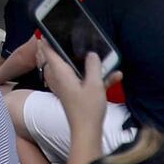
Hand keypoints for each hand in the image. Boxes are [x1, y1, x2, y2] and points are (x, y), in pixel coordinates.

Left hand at [35, 40, 110, 163]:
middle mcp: (62, 79)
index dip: (47, 41)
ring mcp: (68, 88)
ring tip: (92, 51)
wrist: (87, 133)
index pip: (49, 53)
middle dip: (61, 48)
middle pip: (58, 59)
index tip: (47, 30)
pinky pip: (84, 80)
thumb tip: (92, 54)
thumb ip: (93, 66)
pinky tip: (116, 75)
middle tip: (66, 36)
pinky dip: (95, 77)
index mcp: (61, 74)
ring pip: (72, 69)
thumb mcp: (94, 84)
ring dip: (82, 62)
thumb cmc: (88, 109)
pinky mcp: (76, 95)